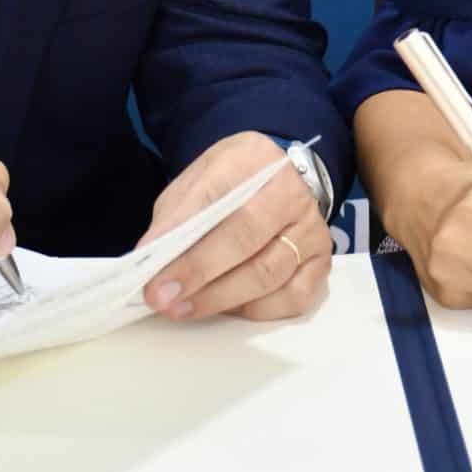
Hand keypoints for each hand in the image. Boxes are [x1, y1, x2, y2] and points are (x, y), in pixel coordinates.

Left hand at [135, 132, 332, 322]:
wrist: (283, 182)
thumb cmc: (233, 185)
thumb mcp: (198, 181)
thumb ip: (175, 216)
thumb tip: (150, 260)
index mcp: (254, 160)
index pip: (215, 197)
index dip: (181, 238)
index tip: (152, 272)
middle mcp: (291, 192)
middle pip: (245, 237)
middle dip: (199, 272)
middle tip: (163, 297)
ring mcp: (311, 229)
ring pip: (268, 273)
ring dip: (220, 298)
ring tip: (183, 308)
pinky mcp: (322, 263)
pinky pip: (292, 298)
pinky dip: (256, 311)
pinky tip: (228, 309)